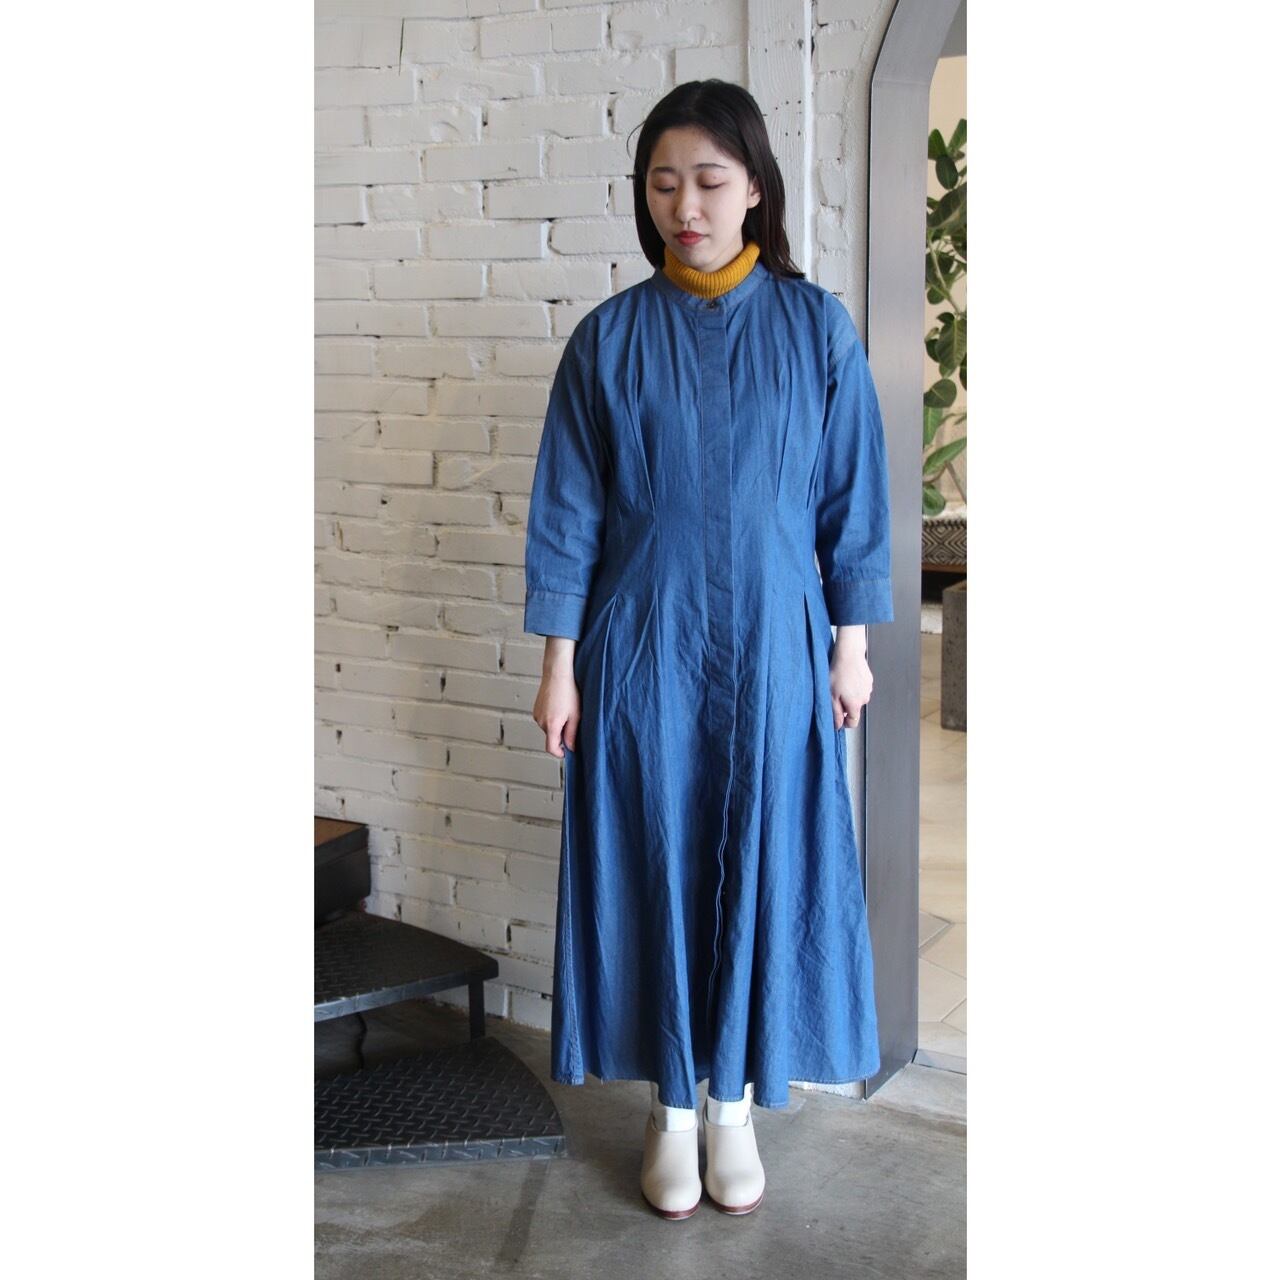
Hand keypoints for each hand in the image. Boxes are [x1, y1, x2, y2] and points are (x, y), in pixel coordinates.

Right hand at [533, 638, 580, 755]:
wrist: (557, 673)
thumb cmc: (568, 691)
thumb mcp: (575, 715)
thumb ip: (572, 734)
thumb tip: (570, 747)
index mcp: (551, 725)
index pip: (551, 748)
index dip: (559, 753)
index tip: (567, 752)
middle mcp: (541, 721)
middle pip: (551, 737)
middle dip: (561, 735)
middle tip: (573, 723)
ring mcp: (536, 715)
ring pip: (548, 728)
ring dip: (557, 726)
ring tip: (566, 711)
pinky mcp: (536, 709)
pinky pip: (545, 720)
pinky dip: (552, 718)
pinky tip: (560, 706)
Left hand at [829, 638, 873, 730]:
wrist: (849, 654)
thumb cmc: (838, 673)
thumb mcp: (831, 696)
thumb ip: (835, 713)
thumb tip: (838, 726)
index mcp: (855, 705)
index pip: (853, 723)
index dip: (844, 722)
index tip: (837, 717)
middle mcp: (865, 699)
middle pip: (855, 710)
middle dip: (846, 706)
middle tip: (835, 695)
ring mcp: (868, 689)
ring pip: (858, 699)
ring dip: (850, 695)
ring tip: (842, 684)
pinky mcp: (869, 680)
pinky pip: (861, 689)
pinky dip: (855, 686)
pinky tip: (848, 678)